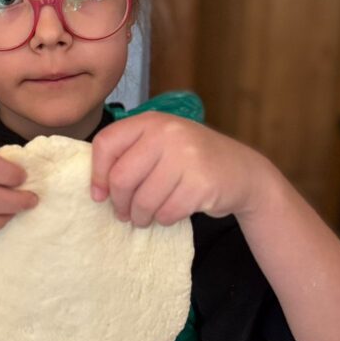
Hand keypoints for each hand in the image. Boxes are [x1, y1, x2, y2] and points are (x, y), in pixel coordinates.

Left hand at [90, 113, 271, 226]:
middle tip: (124, 213)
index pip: (106, 143)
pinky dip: (163, 219)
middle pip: (122, 177)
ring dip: (141, 217)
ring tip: (144, 217)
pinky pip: (166, 212)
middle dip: (119, 203)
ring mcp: (187, 157)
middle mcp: (168, 133)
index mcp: (151, 121)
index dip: (98, 174)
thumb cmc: (191, 161)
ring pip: (143, 200)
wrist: (242, 171)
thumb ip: (131, 155)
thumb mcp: (161, 144)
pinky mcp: (201, 184)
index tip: (99, 194)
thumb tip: (97, 190)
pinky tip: (169, 213)